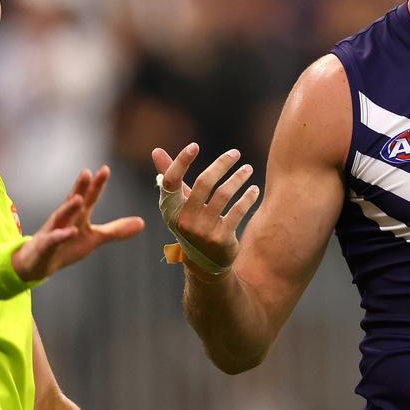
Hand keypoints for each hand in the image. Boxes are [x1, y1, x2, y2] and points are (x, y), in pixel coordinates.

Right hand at [13, 166, 145, 281]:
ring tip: (78, 198)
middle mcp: (65, 219)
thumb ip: (116, 230)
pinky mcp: (45, 246)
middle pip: (73, 201)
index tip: (105, 169)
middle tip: (87, 172)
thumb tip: (142, 222)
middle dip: (80, 187)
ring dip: (68, 207)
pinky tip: (71, 231)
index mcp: (78, 215)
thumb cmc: (67, 246)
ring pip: (60, 217)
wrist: (39, 264)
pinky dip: (60, 235)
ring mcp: (53, 231)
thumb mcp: (94, 238)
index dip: (96, 184)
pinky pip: (53, 240)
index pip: (89, 197)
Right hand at [151, 143, 260, 269]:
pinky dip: (248, 197)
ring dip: (238, 178)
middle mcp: (184, 220)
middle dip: (221, 164)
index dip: (180, 162)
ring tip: (248, 169)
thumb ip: (169, 176)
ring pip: (223, 194)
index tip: (194, 146)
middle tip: (235, 153)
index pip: (171, 181)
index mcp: (170, 209)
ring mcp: (203, 230)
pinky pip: (237, 211)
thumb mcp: (178, 204)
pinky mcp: (221, 238)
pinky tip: (254, 189)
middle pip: (203, 183)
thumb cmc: (191, 223)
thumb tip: (156, 151)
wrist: (204, 263)